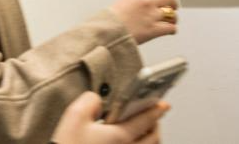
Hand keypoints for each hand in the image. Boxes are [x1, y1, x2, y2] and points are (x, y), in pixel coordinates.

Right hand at [51, 91, 166, 143]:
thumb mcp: (74, 115)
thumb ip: (91, 100)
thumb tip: (99, 100)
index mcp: (120, 137)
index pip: (146, 120)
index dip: (156, 109)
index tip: (163, 104)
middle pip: (154, 138)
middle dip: (156, 124)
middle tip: (153, 116)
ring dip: (151, 139)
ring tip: (145, 130)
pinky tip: (131, 143)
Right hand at [108, 0, 192, 43]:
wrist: (107, 32)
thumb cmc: (112, 19)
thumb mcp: (124, 1)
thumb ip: (139, 0)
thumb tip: (152, 5)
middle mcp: (147, 1)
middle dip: (172, 5)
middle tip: (171, 11)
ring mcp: (152, 15)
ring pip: (172, 14)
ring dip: (172, 19)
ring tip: (166, 23)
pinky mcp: (154, 29)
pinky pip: (171, 28)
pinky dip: (171, 30)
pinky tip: (167, 31)